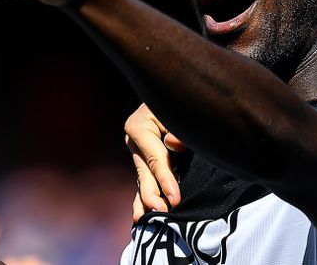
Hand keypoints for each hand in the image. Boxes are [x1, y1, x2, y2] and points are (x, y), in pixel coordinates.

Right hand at [124, 104, 185, 221]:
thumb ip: (181, 130)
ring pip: (142, 179)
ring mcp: (136, 151)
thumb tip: (172, 143)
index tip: (176, 199)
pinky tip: (140, 217)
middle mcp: (133, 140)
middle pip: (145, 172)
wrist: (180, 95)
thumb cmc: (183, 103)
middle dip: (153, 194)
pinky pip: (144, 180)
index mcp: (139, 126)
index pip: (156, 158)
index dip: (166, 180)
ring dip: (146, 200)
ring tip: (145, 221)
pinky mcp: (143, 159)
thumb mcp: (182, 113)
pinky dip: (144, 197)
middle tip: (163, 213)